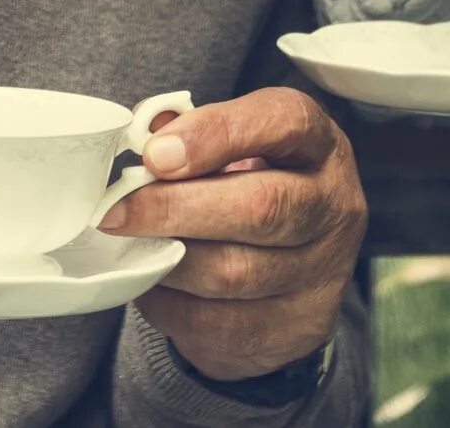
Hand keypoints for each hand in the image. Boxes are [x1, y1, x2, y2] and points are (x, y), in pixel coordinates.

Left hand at [99, 88, 364, 380]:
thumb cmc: (251, 185)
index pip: (284, 123)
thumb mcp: (235, 145)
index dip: (216, 134)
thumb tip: (142, 132)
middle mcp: (334, 205)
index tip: (155, 154)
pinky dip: (171, 302)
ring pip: (233, 272)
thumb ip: (191, 132)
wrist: (294, 268)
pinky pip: (218, 321)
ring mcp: (322, 272)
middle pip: (262, 207)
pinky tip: (153, 278)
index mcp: (318, 143)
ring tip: (130, 243)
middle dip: (176, 207)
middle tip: (115, 211)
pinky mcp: (298, 327)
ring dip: (167, 258)